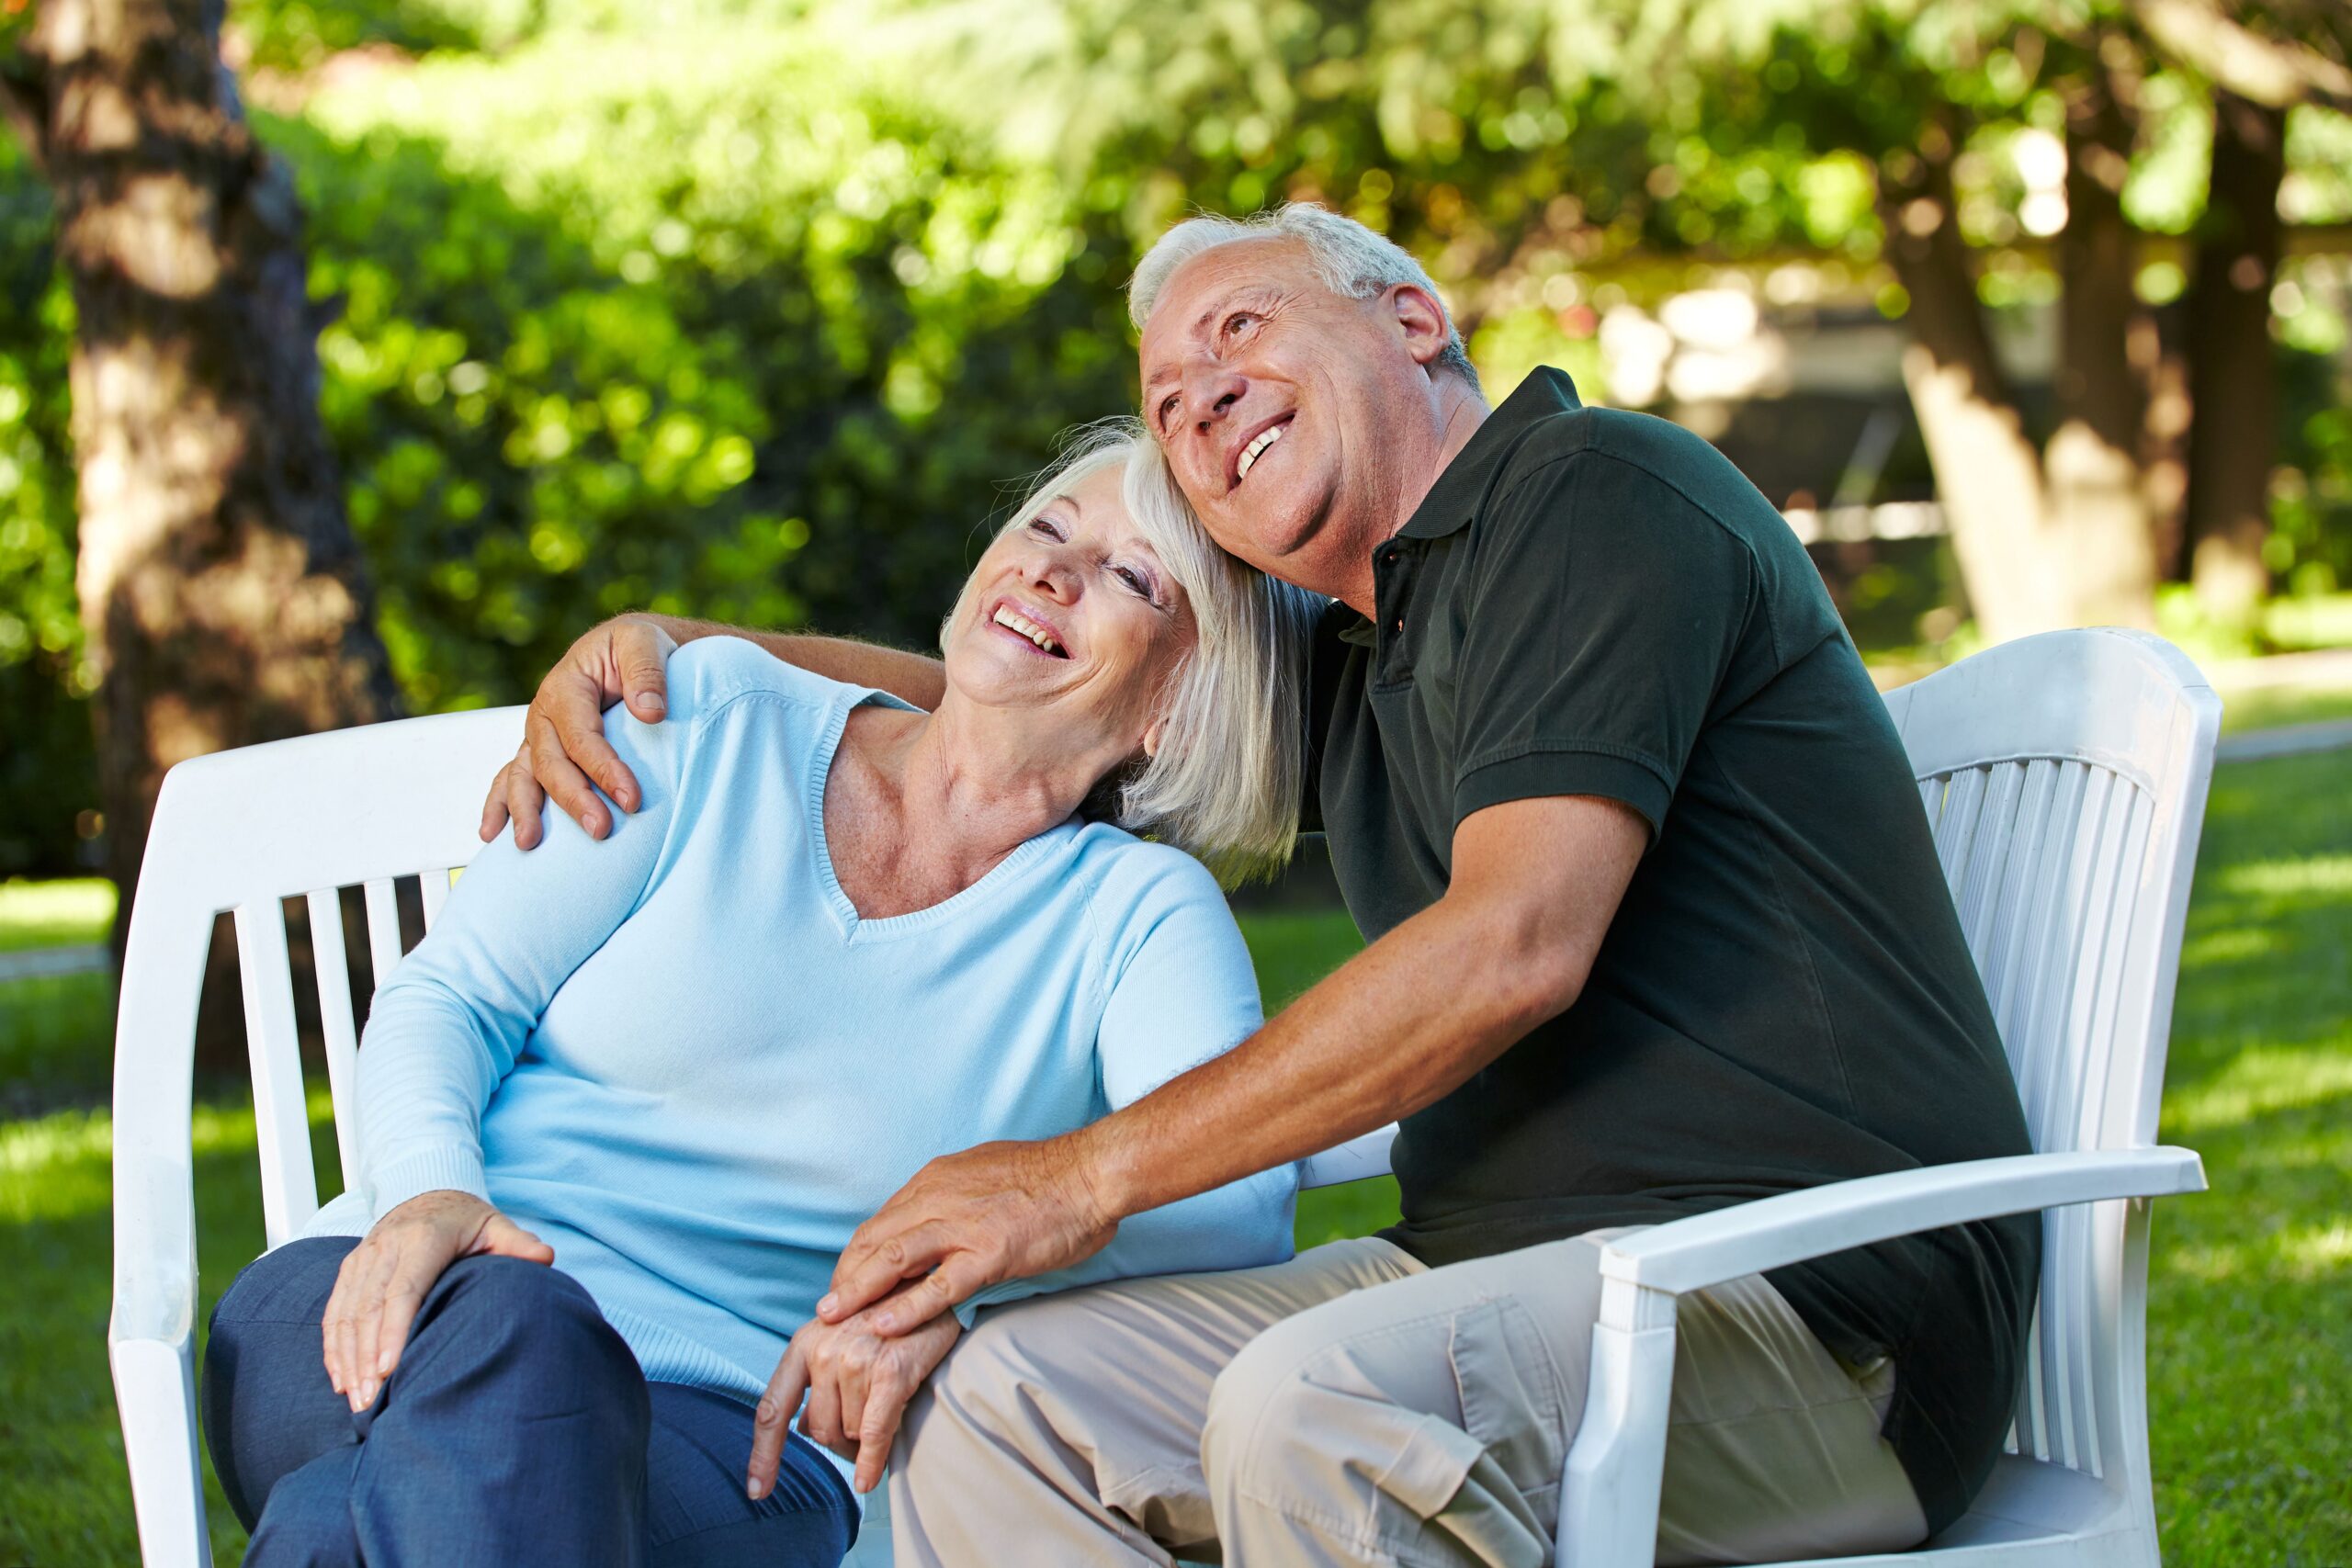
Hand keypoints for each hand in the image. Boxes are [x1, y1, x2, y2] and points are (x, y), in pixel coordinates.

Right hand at [320, 1190, 553, 1411]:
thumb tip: (545, 1258)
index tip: (389, 1369)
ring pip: (347, 1313)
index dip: (394, 1330)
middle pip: (369, 1308)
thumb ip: (518, 1243)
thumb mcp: (495, 1225)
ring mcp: (363, 1258)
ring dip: (347, 1359)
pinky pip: (334, 1312)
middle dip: (367, 1357)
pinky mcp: (349, 1270)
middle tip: (371, 1401)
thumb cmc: (466, 1221)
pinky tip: (340, 1380)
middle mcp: (386, 1247)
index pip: (404, 1289)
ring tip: (356, 1400)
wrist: (425, 1193)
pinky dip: (334, 1348)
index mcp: (424, 1238)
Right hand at [479, 615, 678, 848]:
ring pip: (524, 775)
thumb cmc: (637, 648)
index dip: (604, 769)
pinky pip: (513, 779)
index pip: (582, 736)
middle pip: (550, 762)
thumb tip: (650, 712)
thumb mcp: (645, 644)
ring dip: (525, 810)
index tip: (632, 799)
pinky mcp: (540, 752)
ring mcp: (538, 736)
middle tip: (601, 830)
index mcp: (566, 687)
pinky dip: (499, 805)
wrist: (625, 652)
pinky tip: (493, 834)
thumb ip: (647, 673)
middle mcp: (544, 714)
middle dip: (573, 798)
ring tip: (529, 844)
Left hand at [748, 1284, 961, 1497]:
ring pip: (851, 1433)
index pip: (772, 1409)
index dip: (763, 1454)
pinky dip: (871, 1463)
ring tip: (887, 1404)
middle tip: (864, 1425)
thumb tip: (800, 1429)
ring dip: (868, 1435)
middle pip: (819, 1430)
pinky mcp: (891, 1372)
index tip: (757, 1490)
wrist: (931, 1289)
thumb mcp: (838, 1340)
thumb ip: (814, 1382)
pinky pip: (874, 1435)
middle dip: (841, 1439)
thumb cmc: (884, 1320)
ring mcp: (856, 1360)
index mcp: (804, 1343)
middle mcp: (825, 1350)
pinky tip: (868, 1480)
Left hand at [816, 1136, 1117, 1333]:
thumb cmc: (1050, 1177)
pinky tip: (883, 1326)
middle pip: (874, 1239)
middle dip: (846, 1276)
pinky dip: (906, 1307)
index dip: (858, 1255)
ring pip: (892, 1259)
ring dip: (857, 1291)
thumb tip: (942, 1214)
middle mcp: (938, 1196)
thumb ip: (957, 1194)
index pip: (881, 1220)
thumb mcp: (986, 1171)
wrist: (1092, 1173)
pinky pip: (938, 1285)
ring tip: (832, 1319)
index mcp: (937, 1178)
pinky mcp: (989, 1253)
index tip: (846, 1281)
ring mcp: (962, 1226)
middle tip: (828, 1309)